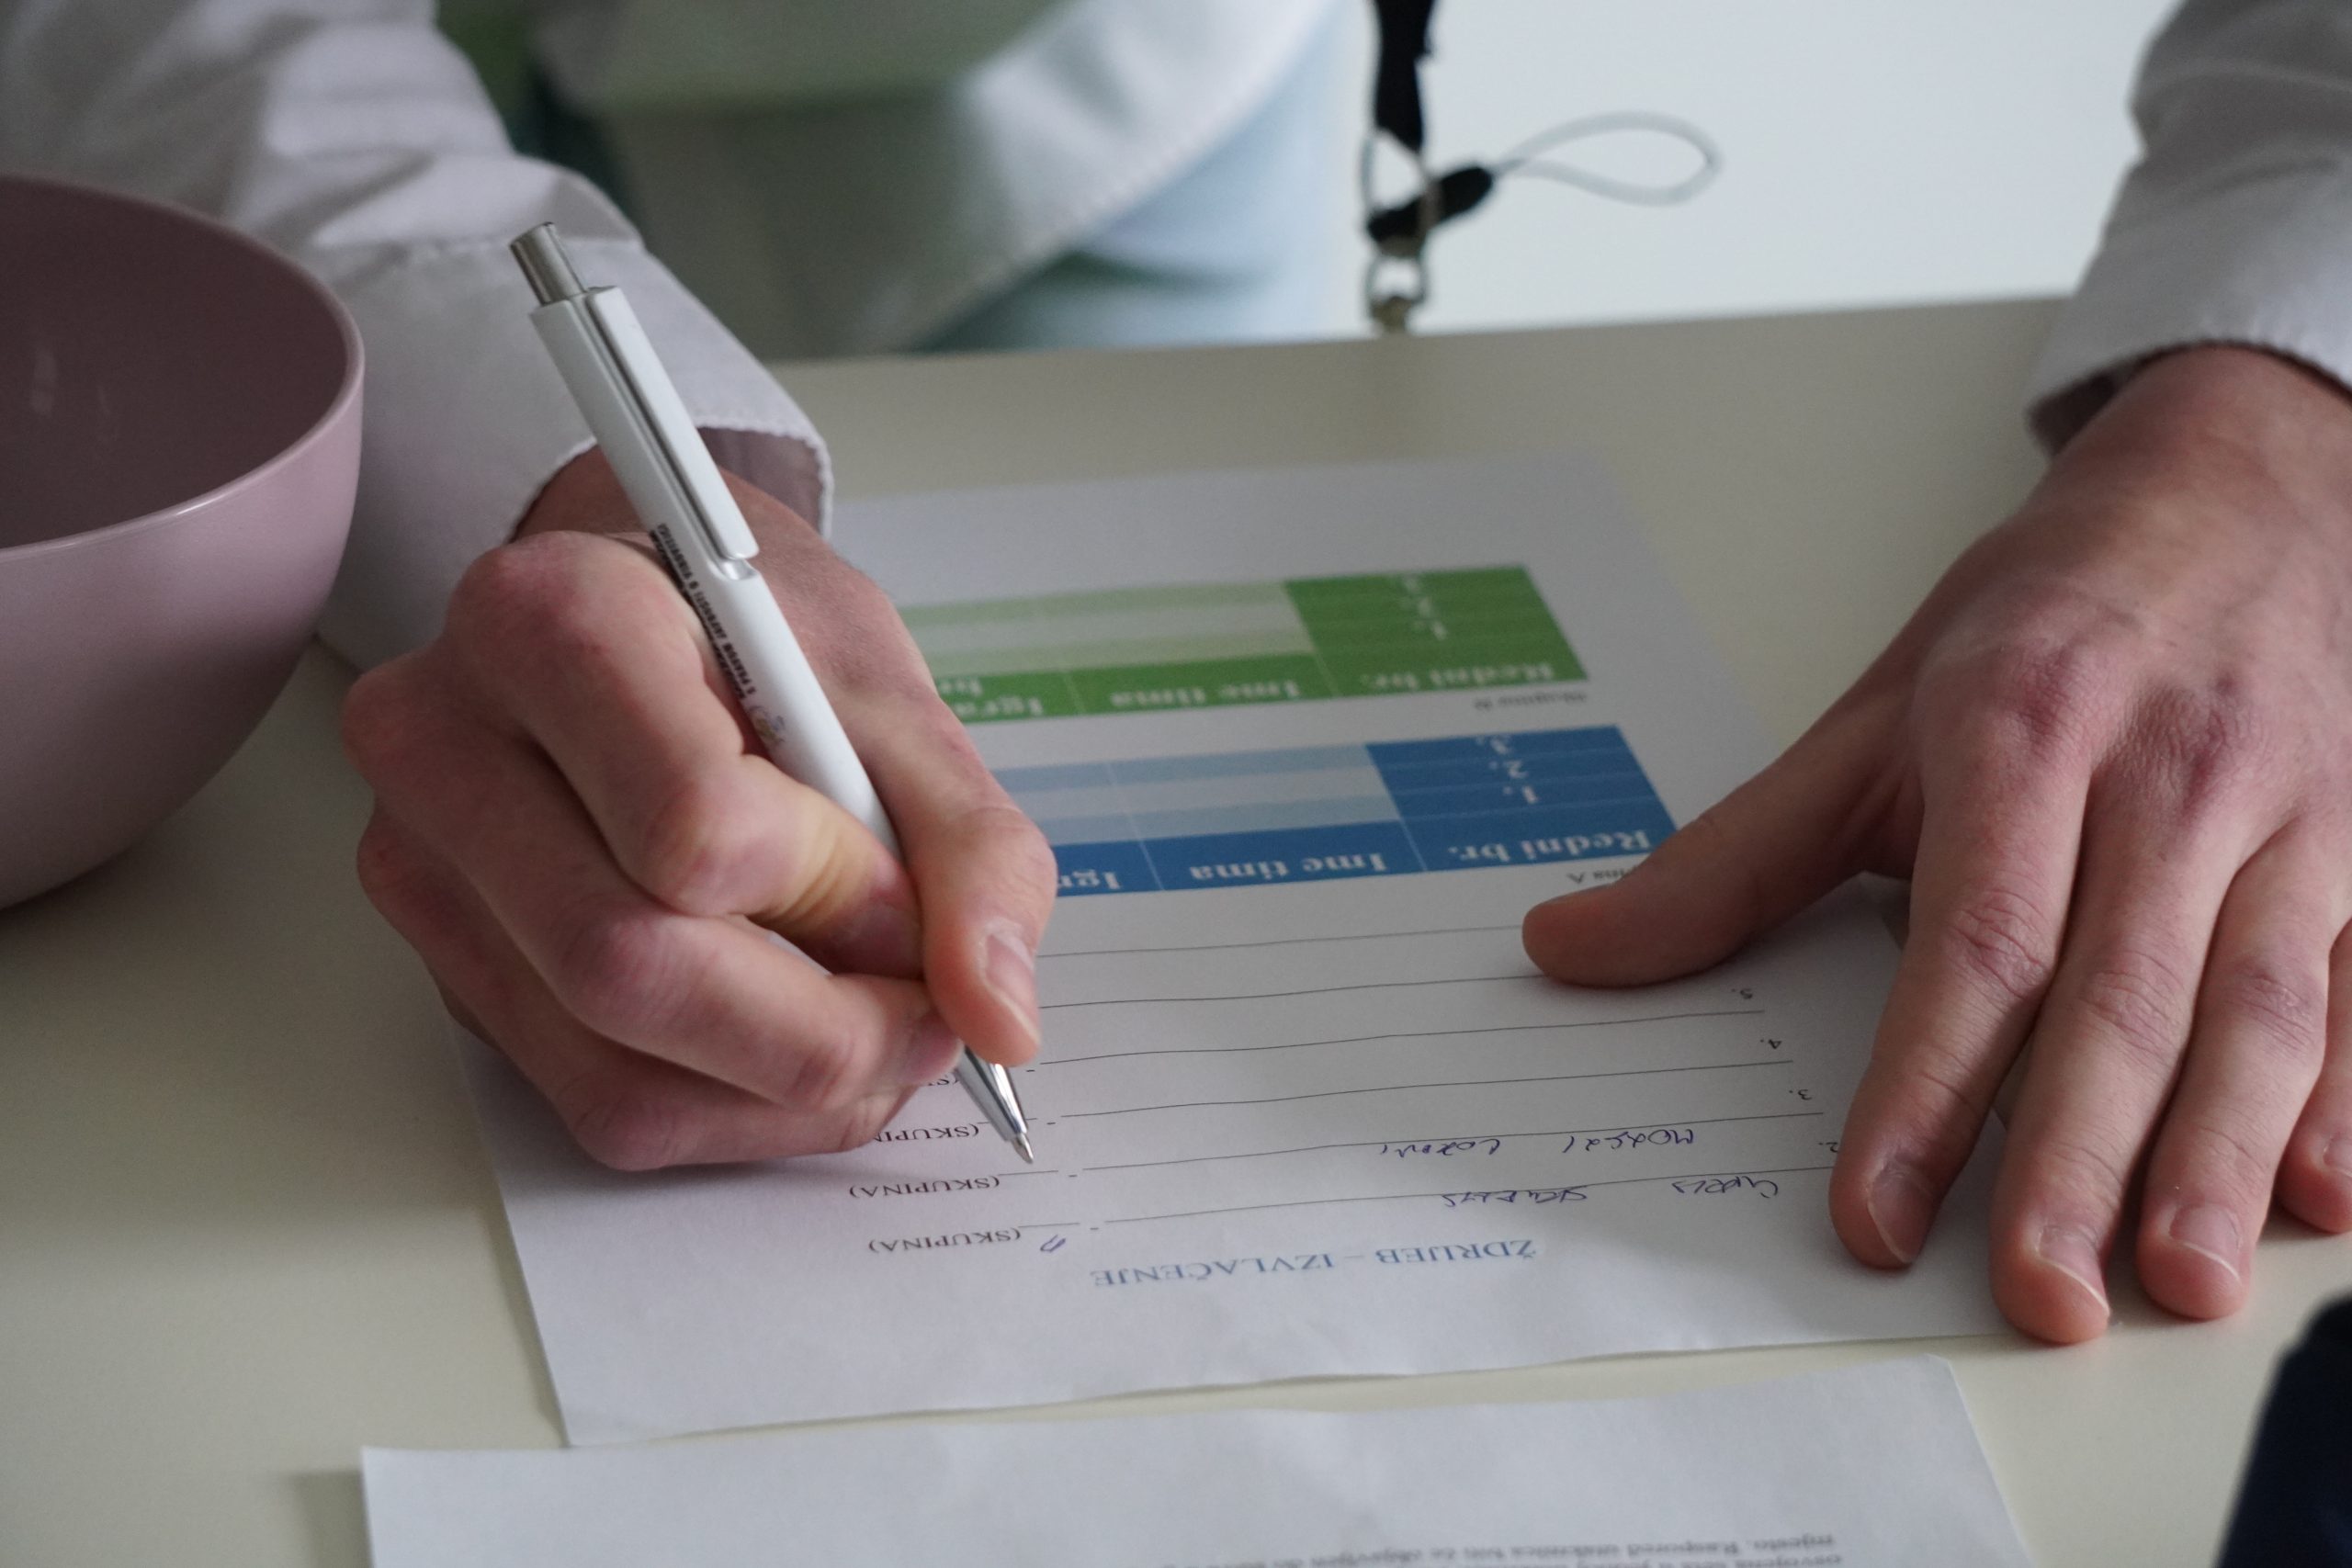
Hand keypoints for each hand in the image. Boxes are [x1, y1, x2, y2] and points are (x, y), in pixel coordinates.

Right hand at [342, 452, 1055, 1166]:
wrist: (656, 622)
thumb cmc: (768, 641)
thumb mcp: (894, 699)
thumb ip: (972, 851)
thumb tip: (998, 1019)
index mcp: (551, 621)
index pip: (690, 824)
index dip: (835, 894)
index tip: (904, 893)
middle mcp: (444, 744)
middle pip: (631, 968)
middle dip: (819, 1031)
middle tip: (921, 1014)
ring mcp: (426, 868)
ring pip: (611, 1068)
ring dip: (786, 1092)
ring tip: (874, 1031)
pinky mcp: (448, 966)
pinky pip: (593, 1103)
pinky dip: (729, 1109)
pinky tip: (793, 1048)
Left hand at [1524, 346, 2351, 1341]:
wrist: (2248, 482)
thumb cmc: (2051, 613)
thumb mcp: (1875, 711)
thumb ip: (1735, 852)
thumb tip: (1572, 949)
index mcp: (2024, 736)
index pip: (1976, 940)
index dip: (1923, 1088)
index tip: (1877, 1212)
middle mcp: (2165, 781)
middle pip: (2117, 997)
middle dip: (2076, 1163)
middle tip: (2040, 1300)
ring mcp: (2286, 820)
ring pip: (2257, 1006)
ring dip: (2216, 1158)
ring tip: (2181, 1287)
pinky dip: (2345, 1101)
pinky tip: (2320, 1201)